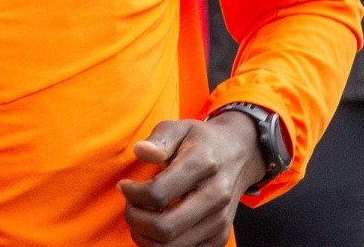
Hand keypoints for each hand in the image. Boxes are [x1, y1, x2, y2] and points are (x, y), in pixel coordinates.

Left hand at [118, 113, 266, 246]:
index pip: (158, 193)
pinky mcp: (220, 238)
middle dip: (135, 219)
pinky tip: (155, 227)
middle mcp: (216, 196)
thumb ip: (159, 138)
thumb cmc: (200, 141)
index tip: (125, 186)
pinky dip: (161, 246)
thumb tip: (141, 151)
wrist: (238, 155)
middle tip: (130, 206)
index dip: (132, 193)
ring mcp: (220, 221)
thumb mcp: (180, 128)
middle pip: (164, 227)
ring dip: (144, 236)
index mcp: (204, 164)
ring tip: (140, 217)